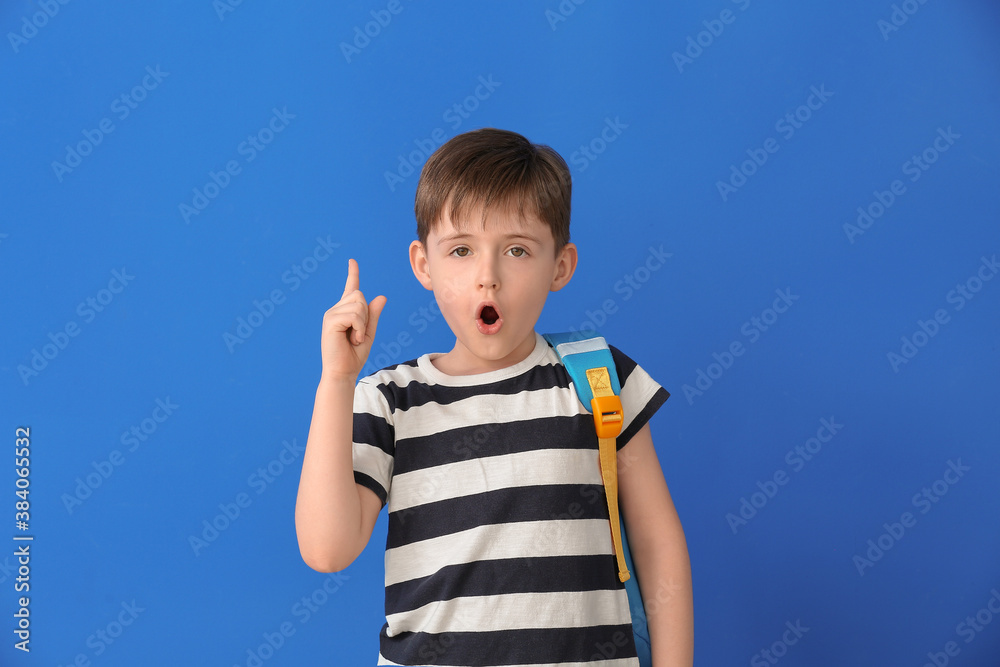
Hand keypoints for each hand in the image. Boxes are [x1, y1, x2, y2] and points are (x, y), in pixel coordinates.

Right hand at [320, 259, 386, 380]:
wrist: (343, 372)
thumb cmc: (354, 355)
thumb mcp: (369, 332)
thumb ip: (373, 315)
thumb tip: (382, 296)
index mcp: (345, 312)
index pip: (350, 288)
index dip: (352, 274)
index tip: (352, 261)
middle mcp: (336, 309)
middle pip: (359, 295)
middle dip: (365, 315)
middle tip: (358, 335)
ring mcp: (331, 314)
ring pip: (358, 304)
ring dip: (362, 324)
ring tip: (354, 338)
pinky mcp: (330, 320)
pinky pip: (354, 315)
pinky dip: (358, 328)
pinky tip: (352, 339)